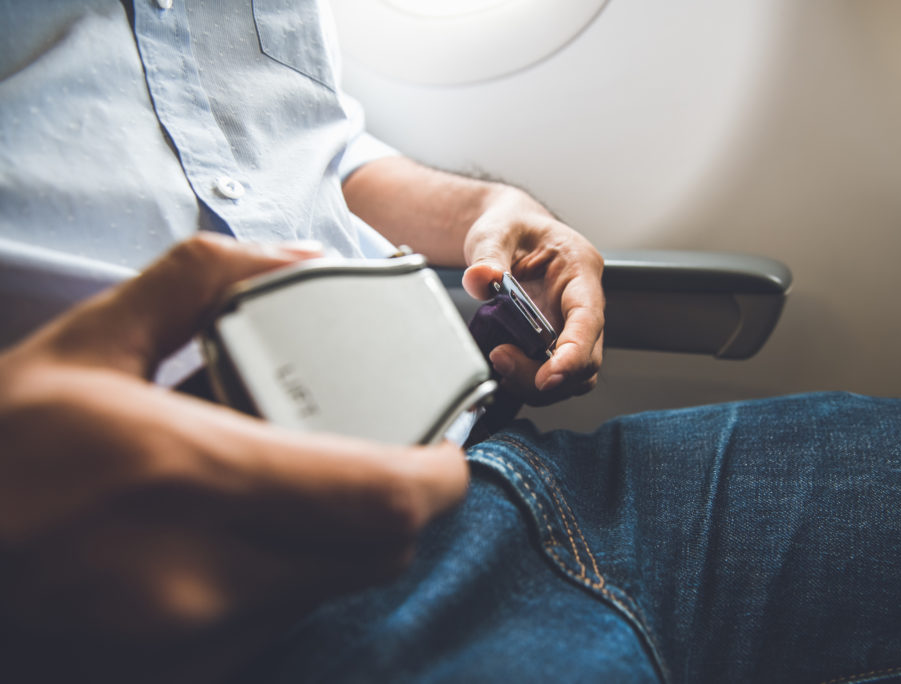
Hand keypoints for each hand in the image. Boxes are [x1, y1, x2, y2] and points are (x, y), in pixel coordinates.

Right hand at [0, 234, 467, 682]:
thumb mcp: (84, 345)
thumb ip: (201, 283)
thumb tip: (298, 258)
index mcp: (184, 475)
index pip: (381, 497)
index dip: (439, 474)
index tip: (444, 444)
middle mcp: (201, 577)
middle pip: (379, 551)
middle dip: (404, 502)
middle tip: (388, 453)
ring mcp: (194, 644)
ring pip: (336, 587)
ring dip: (348, 535)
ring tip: (303, 481)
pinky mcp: (182, 677)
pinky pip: (283, 621)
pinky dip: (293, 573)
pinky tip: (245, 532)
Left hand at [461, 188, 604, 405]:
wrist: (509, 232)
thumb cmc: (512, 227)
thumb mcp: (496, 231)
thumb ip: (488, 255)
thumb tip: (480, 279)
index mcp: (580, 270)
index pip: (588, 320)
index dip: (573, 354)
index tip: (548, 376)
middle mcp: (584, 303)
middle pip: (586, 359)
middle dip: (546, 375)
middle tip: (501, 360)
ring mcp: (570, 326)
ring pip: (573, 376)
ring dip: (537, 384)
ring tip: (499, 363)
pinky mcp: (554, 341)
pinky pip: (552, 373)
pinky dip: (529, 382)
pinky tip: (503, 369)